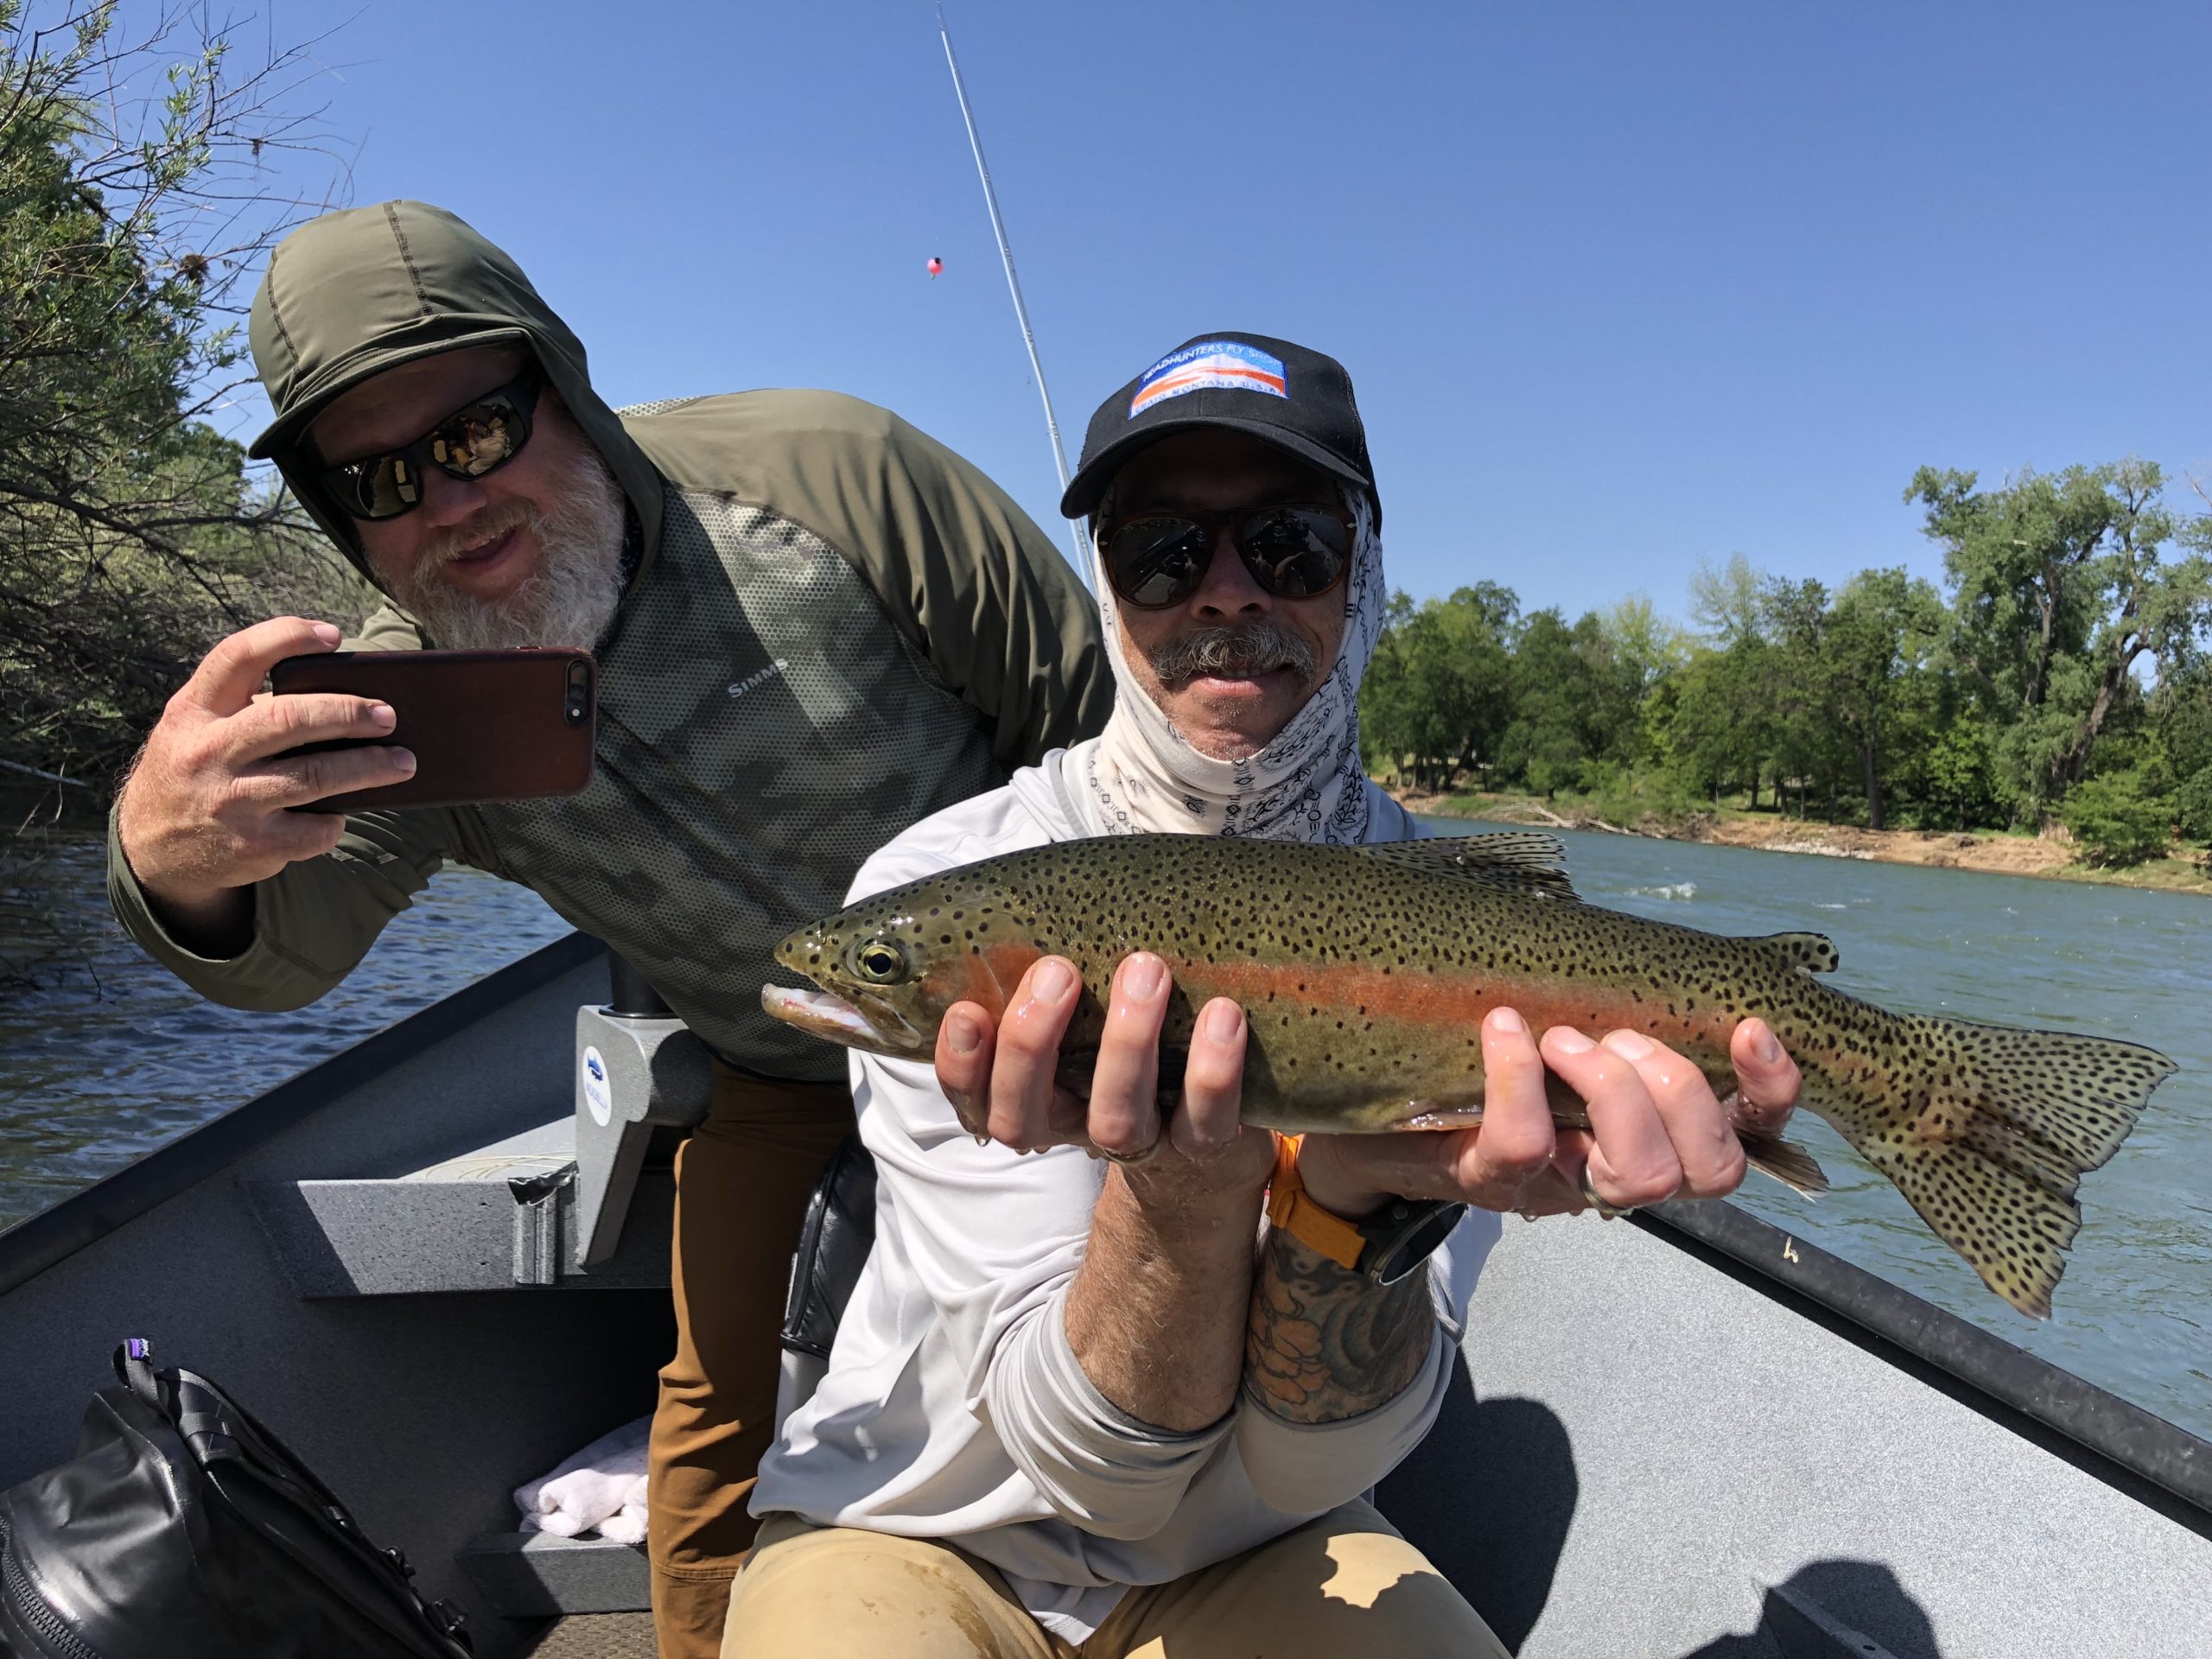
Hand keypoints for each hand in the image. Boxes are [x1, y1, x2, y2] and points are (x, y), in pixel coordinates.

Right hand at [116, 617, 418, 928]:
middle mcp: (207, 753)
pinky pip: (314, 829)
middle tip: (389, 715)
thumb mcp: (197, 727)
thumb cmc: (196, 768)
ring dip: (369, 767)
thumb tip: (343, 699)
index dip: (286, 637)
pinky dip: (336, 820)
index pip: (237, 657)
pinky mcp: (251, 845)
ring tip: (404, 761)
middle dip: (349, 713)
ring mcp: (229, 801)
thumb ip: (245, 705)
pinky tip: (344, 811)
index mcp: (193, 711)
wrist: (151, 846)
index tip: (332, 635)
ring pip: (315, 777)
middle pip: (290, 719)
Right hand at [933, 952, 1273, 1204]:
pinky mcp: (1203, 1147)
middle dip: (1031, 1044)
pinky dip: (1212, 1071)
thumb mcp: (1085, 1013)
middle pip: (1024, 1117)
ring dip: (1126, 1043)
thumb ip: (1056, 975)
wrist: (1211, 1137)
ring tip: (1146, 970)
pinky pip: (1203, 1121)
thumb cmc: (1134, 1042)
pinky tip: (1222, 1014)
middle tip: (1059, 972)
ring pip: (1115, 1119)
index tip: (966, 1009)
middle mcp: (1075, 1125)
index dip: (961, 1064)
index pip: (975, 1096)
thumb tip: (1041, 891)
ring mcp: (1140, 1142)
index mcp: (1035, 1096)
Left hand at [1296, 1010, 1803, 1221]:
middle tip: (1614, 1034)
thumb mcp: (1560, 1027)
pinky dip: (1518, 1078)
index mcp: (1654, 1130)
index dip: (1772, 1088)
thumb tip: (1653, 945)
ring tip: (1560, 1038)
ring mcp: (1557, 1185)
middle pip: (1710, 1167)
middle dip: (1678, 1085)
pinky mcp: (1488, 1182)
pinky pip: (1525, 1144)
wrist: (1373, 1119)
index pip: (1751, 1131)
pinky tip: (1502, 1029)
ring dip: (1614, 1091)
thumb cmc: (1482, 1064)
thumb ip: (1610, 1000)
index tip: (1752, 1026)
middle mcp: (1619, 1171)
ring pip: (1640, 1175)